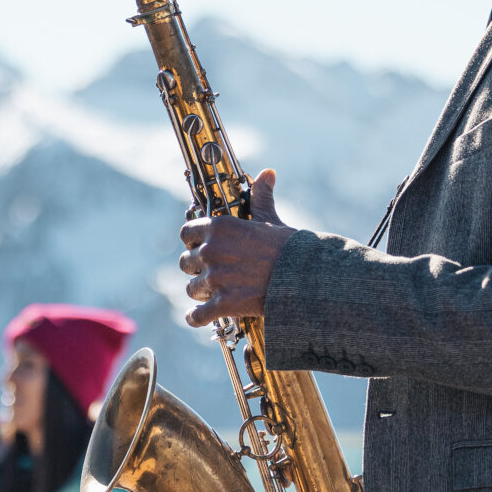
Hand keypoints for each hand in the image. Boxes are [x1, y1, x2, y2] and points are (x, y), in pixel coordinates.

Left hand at [178, 169, 296, 326]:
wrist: (307, 277)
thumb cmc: (289, 247)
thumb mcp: (271, 219)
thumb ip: (261, 197)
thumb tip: (267, 174)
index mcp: (219, 227)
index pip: (186, 233)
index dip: (193, 241)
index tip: (201, 247)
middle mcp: (212, 250)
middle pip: (185, 262)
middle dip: (197, 269)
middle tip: (211, 273)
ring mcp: (216, 278)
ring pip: (191, 288)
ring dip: (200, 292)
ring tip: (213, 293)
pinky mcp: (223, 304)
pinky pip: (197, 315)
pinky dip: (197, 318)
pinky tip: (199, 317)